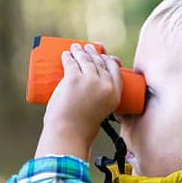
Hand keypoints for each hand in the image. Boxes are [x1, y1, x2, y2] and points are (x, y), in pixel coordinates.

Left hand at [34, 43, 122, 160]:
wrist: (69, 134)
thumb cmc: (81, 129)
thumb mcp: (99, 115)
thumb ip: (98, 104)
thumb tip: (88, 97)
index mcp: (115, 94)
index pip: (115, 70)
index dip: (108, 60)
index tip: (103, 56)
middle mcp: (105, 85)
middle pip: (100, 62)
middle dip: (93, 52)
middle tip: (87, 48)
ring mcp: (90, 80)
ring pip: (85, 59)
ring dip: (80, 51)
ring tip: (74, 48)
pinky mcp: (73, 79)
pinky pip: (71, 62)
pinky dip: (67, 56)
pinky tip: (65, 54)